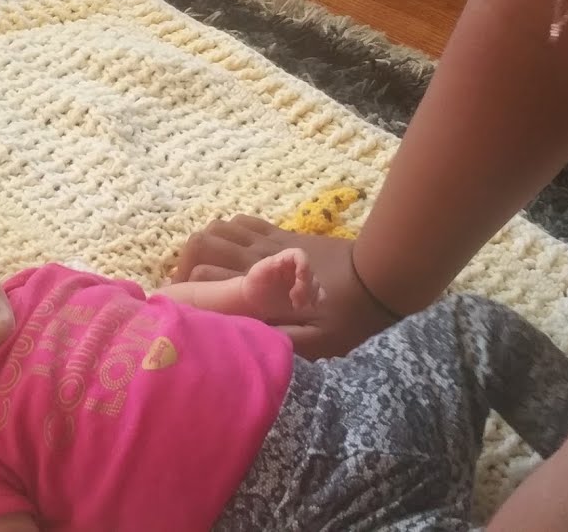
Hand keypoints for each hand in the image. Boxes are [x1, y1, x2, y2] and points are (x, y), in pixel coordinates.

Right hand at [174, 215, 399, 357]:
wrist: (382, 272)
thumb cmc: (350, 313)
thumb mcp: (318, 344)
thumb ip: (281, 345)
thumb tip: (242, 346)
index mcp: (260, 285)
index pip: (202, 278)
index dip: (186, 293)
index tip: (185, 312)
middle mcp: (257, 256)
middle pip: (201, 241)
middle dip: (185, 262)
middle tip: (186, 289)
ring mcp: (270, 241)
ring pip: (219, 227)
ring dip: (204, 245)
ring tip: (203, 270)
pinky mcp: (283, 234)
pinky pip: (243, 222)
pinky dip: (228, 231)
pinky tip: (231, 251)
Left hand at [240, 248, 322, 318]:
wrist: (254, 299)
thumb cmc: (254, 283)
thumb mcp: (259, 271)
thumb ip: (270, 264)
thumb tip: (279, 261)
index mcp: (286, 259)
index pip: (300, 255)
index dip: (304, 265)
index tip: (300, 278)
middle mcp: (296, 268)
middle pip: (310, 272)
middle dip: (305, 287)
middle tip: (294, 300)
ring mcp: (302, 281)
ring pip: (315, 284)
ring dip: (309, 296)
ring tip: (296, 306)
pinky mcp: (305, 293)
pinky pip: (319, 294)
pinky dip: (318, 299)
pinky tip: (313, 306)